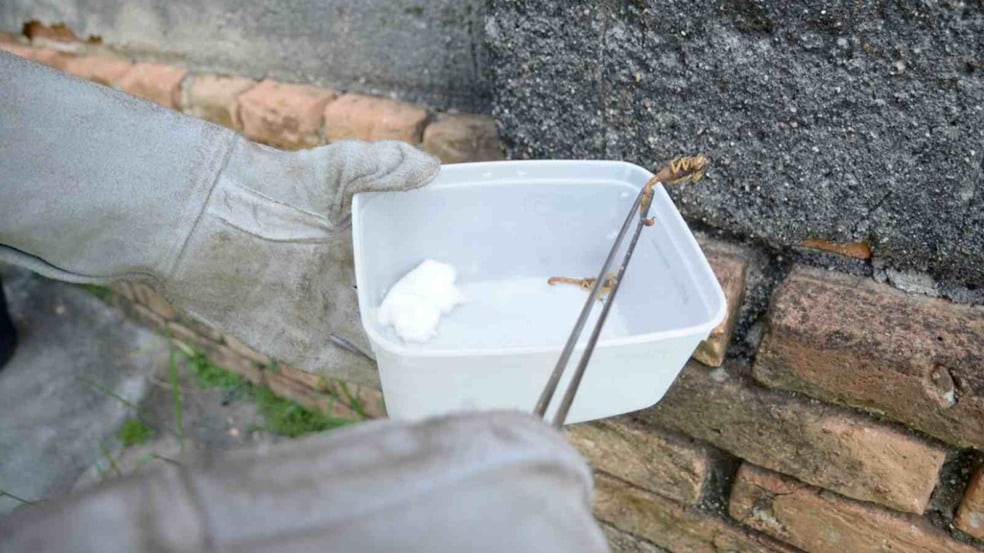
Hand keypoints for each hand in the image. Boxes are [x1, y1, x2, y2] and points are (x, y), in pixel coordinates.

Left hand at [162, 139, 438, 386]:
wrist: (198, 212)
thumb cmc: (262, 184)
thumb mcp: (332, 167)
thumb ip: (383, 164)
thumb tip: (435, 169)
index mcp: (344, 240)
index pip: (394, 263)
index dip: (423, 274)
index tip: (458, 286)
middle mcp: (332, 279)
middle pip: (384, 306)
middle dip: (415, 319)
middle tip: (460, 333)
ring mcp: (312, 311)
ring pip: (365, 339)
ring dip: (396, 352)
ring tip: (440, 368)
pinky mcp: (290, 339)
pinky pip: (336, 364)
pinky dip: (365, 377)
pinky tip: (399, 387)